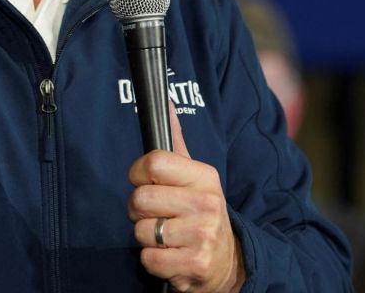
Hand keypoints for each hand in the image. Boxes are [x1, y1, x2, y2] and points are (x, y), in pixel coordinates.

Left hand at [127, 106, 245, 292]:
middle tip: (155, 215)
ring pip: (141, 231)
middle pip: (141, 198)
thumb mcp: (194, 176)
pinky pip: (149, 259)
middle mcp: (207, 203)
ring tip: (165, 236)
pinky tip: (170, 255)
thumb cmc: (200, 213)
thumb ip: (175, 141)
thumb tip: (166, 101)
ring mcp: (203, 235)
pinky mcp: (195, 264)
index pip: (153, 162)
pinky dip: (152, 260)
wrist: (227, 261)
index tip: (143, 180)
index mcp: (204, 176)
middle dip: (138, 210)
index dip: (137, 173)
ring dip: (145, 237)